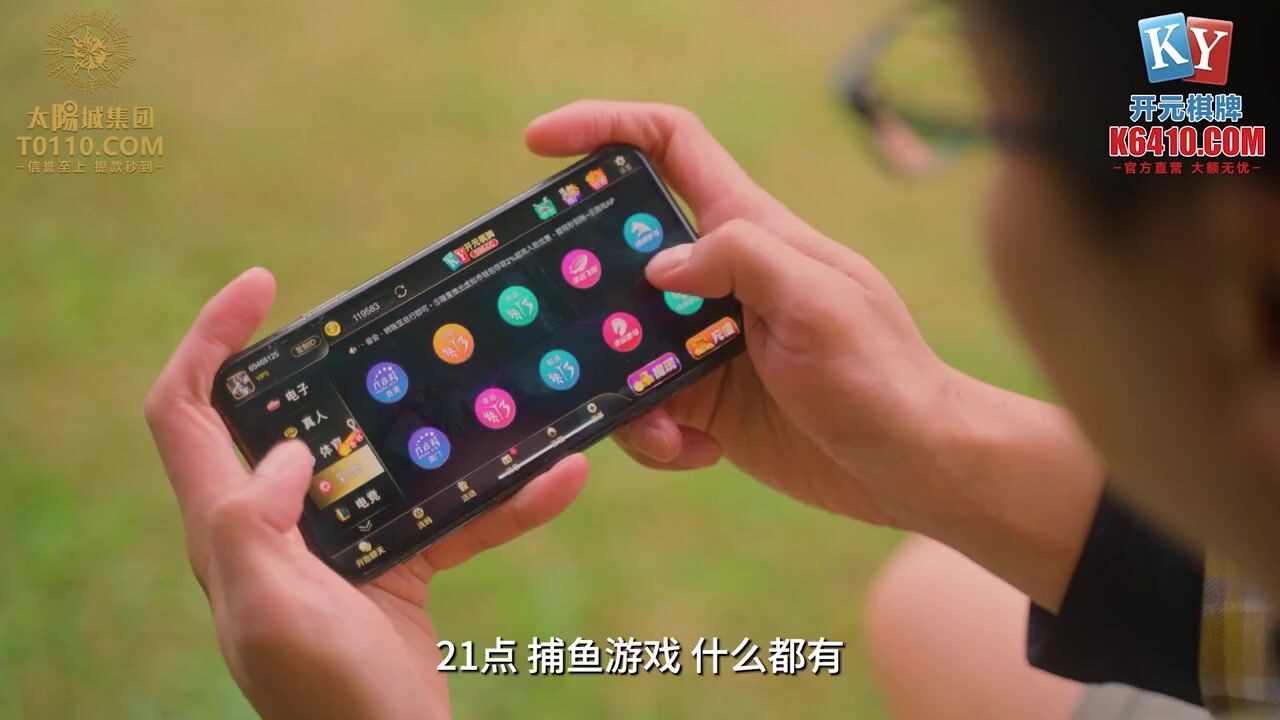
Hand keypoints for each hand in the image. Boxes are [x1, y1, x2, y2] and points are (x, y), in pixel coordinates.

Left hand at [145, 269, 587, 719]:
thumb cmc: (327, 703)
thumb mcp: (275, 617)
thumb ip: (256, 527)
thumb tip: (288, 451)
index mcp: (228, 531)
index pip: (188, 411)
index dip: (211, 338)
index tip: (264, 284)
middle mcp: (276, 530)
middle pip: (290, 417)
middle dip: (336, 365)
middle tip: (390, 329)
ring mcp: (340, 548)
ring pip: (382, 460)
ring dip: (440, 428)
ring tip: (488, 388)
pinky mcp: (397, 570)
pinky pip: (453, 519)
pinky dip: (503, 502)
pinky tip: (560, 479)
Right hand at [527, 101, 953, 525]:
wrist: (910, 467)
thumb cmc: (881, 376)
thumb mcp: (819, 303)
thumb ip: (740, 259)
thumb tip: (657, 266)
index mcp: (748, 231)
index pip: (669, 147)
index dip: (604, 127)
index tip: (540, 143)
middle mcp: (718, 278)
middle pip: (620, 252)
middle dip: (582, 290)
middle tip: (567, 335)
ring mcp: (703, 340)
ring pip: (617, 340)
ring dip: (617, 386)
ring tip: (667, 431)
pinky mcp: (702, 399)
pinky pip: (643, 406)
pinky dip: (654, 435)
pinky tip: (700, 452)